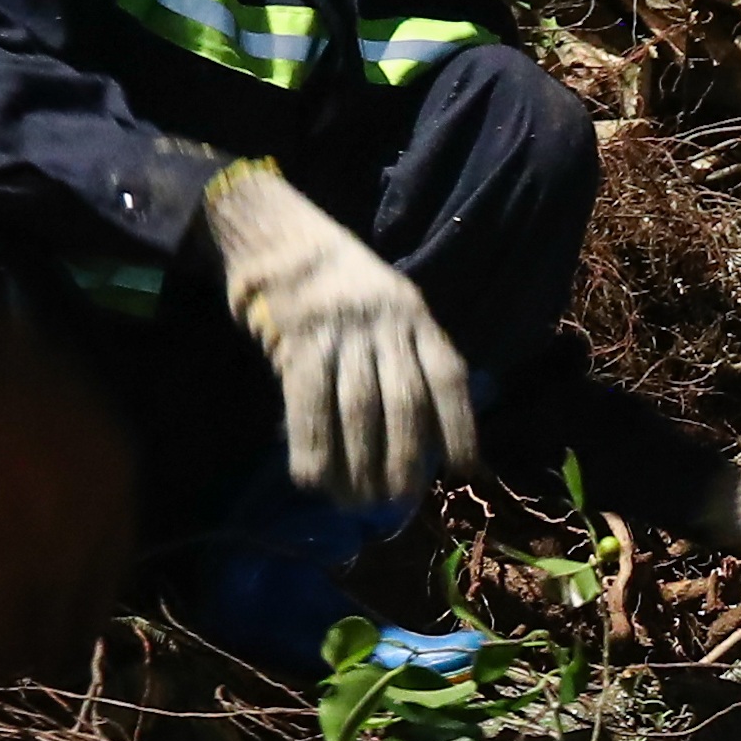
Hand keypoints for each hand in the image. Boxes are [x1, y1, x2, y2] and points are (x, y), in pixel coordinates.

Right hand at [0, 331, 132, 689]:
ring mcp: (49, 559)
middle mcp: (97, 522)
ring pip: (31, 649)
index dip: (54, 597)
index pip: (102, 567)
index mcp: (110, 472)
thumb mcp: (13, 406)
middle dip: (23, 641)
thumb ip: (23, 465)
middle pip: (76, 619)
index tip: (4, 607)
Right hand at [202, 161, 474, 506]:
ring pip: (357, 409)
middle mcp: (385, 321)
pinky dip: (311, 447)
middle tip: (397, 501)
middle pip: (403, 401)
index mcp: (415, 315)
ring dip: (358, 464)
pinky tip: (312, 480)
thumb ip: (409, 357)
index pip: (448, 377)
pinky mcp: (296, 340)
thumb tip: (428, 435)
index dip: (459, 427)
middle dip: (405, 459)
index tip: (462, 470)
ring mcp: (340, 329)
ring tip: (357, 502)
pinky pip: (307, 403)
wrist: (278, 238)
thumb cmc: (341, 284)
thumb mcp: (390, 306)